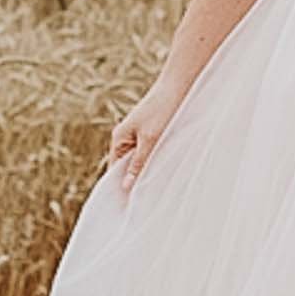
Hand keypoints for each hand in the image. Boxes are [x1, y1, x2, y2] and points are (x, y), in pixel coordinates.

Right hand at [104, 77, 183, 196]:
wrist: (180, 86)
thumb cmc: (163, 110)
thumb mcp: (150, 140)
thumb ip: (138, 164)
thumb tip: (125, 187)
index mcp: (119, 140)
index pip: (114, 172)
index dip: (119, 189)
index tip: (126, 209)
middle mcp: (126, 140)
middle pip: (126, 169)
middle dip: (134, 184)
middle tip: (143, 206)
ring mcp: (139, 137)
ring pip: (140, 163)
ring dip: (146, 175)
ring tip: (154, 195)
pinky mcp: (152, 135)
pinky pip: (150, 156)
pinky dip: (154, 165)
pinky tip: (164, 175)